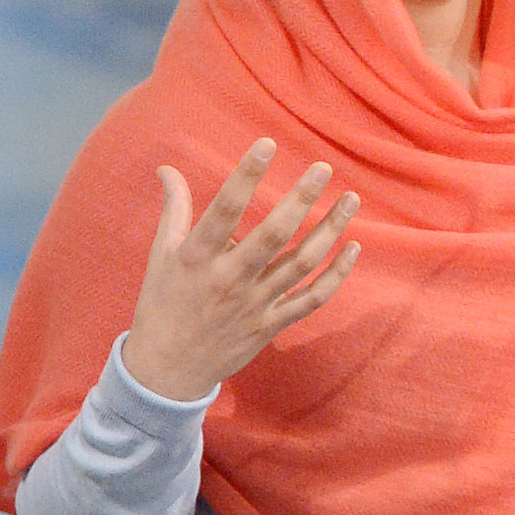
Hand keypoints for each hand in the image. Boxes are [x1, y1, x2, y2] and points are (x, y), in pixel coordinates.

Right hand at [122, 139, 360, 402]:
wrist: (168, 369)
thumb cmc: (163, 304)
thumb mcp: (161, 255)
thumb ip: (174, 210)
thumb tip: (167, 168)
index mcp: (197, 257)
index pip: (224, 208)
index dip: (246, 175)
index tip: (267, 144)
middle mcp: (230, 278)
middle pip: (273, 234)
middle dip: (300, 198)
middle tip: (323, 167)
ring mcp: (255, 303)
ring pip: (301, 263)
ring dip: (330, 230)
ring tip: (351, 200)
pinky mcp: (272, 324)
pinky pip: (312, 298)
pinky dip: (336, 275)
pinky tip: (353, 248)